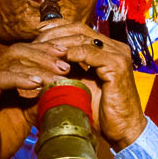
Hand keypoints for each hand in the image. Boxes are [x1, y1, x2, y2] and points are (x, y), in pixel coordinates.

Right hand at [0, 42, 71, 158]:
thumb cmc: (2, 136)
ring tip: (56, 76)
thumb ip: (42, 97)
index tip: (66, 54)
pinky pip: (0, 80)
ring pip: (11, 63)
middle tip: (65, 66)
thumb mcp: (29, 112)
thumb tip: (65, 85)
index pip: (22, 52)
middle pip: (17, 52)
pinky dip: (20, 79)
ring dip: (37, 67)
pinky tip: (37, 83)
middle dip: (44, 56)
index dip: (44, 50)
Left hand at [34, 20, 146, 149]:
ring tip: (40, 50)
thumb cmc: (101, 111)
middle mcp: (115, 47)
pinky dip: (71, 53)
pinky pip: (90, 52)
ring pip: (82, 38)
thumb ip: (68, 69)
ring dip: (59, 43)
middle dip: (54, 34)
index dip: (56, 30)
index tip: (36, 38)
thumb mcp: (80, 85)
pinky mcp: (118, 65)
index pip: (78, 28)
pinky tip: (56, 58)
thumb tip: (42, 60)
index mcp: (108, 49)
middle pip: (79, 28)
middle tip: (34, 42)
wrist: (123, 130)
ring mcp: (118, 54)